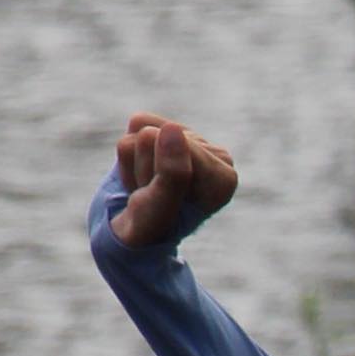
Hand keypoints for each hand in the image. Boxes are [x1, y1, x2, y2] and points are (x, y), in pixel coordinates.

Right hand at [110, 109, 238, 252]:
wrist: (135, 233)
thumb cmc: (150, 226)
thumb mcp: (158, 211)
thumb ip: (171, 175)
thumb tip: (173, 129)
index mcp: (223, 179)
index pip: (178, 151)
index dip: (157, 178)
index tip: (161, 205)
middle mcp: (216, 157)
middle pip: (160, 139)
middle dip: (145, 172)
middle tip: (150, 197)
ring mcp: (194, 141)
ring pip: (145, 131)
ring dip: (136, 165)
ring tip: (147, 188)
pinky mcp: (171, 129)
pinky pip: (138, 123)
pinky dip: (131, 152)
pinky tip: (142, 171)